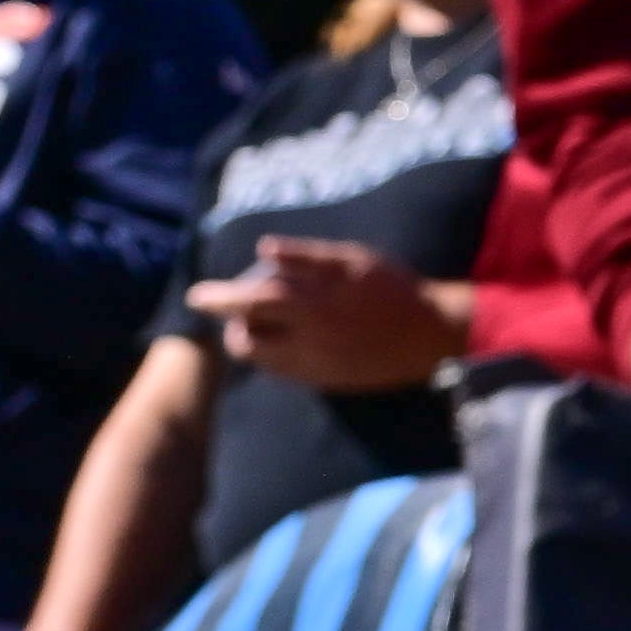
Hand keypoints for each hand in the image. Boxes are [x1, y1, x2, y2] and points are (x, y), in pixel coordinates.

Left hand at [202, 238, 461, 394]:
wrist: (433, 334)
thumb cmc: (393, 287)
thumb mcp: (353, 259)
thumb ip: (306, 256)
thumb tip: (263, 248)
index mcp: (311, 307)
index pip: (248, 303)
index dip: (217, 299)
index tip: (197, 295)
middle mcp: (308, 343)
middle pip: (249, 342)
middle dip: (236, 327)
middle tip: (240, 312)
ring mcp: (318, 368)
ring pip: (265, 361)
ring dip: (256, 342)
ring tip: (267, 323)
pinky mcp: (329, 382)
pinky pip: (288, 372)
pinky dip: (278, 356)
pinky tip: (295, 340)